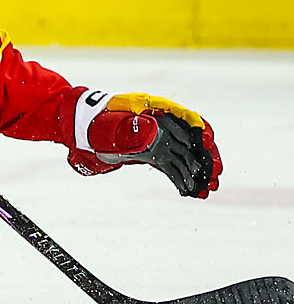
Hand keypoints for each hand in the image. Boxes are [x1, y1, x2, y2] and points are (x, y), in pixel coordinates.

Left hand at [70, 92, 221, 197]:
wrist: (88, 127)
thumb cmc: (99, 121)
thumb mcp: (111, 124)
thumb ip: (130, 129)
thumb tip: (152, 134)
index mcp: (156, 111)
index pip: (186, 119)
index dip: (198, 133)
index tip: (205, 146)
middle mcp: (164, 125)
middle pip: (191, 141)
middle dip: (205, 159)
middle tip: (214, 176)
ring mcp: (162, 141)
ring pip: (186, 157)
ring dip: (197, 174)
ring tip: (206, 190)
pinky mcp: (157, 155)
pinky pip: (174, 167)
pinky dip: (182, 179)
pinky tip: (191, 192)